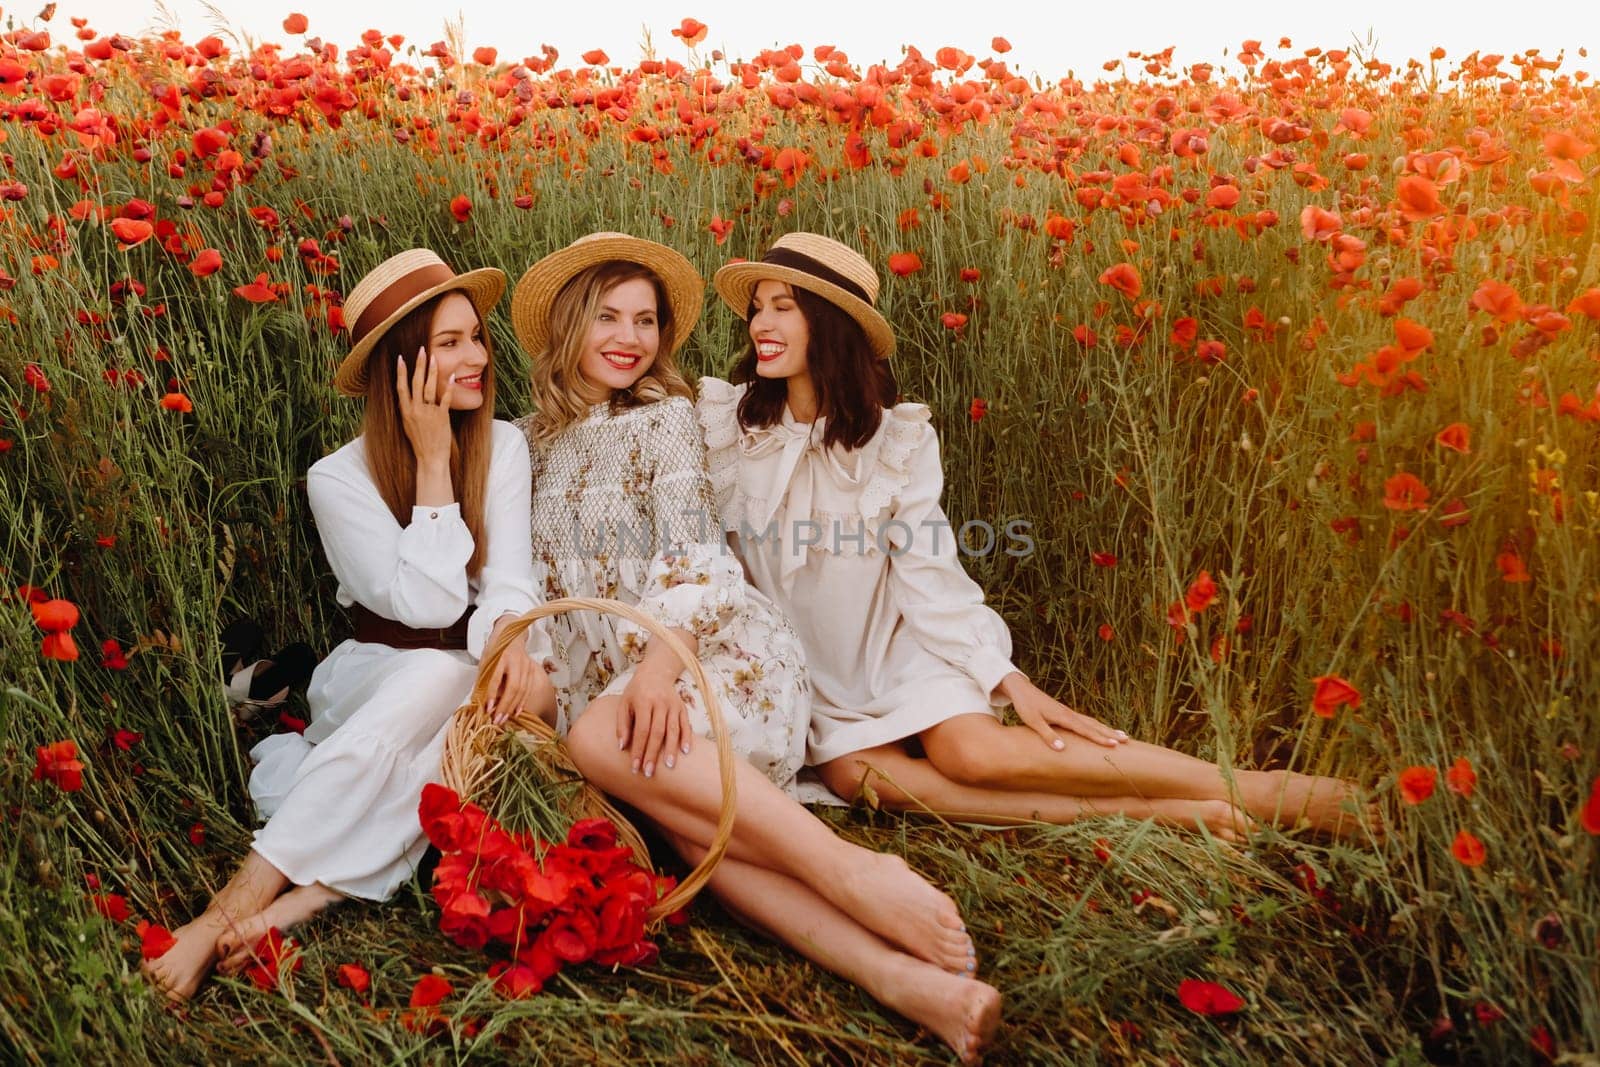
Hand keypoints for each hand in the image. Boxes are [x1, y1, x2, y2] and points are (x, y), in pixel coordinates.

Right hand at [395, 347, 455, 466]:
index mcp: (405, 411)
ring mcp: (428, 413)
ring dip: (432, 371)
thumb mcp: (408, 425)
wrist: (430, 458)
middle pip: (415, 383)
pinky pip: (445, 399)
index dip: (400, 372)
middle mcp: (415, 410)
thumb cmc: (420, 442)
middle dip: (418, 365)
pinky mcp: (441, 417)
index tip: (400, 358)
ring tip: (434, 358)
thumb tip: (406, 397)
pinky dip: (449, 388)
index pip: (401, 387)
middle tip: (421, 350)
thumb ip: (408, 410)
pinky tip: (452, 376)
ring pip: (429, 388)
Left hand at [485, 621, 555, 725]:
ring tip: (504, 719)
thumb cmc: (495, 649)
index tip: (488, 709)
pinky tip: (516, 712)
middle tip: (497, 720)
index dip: (492, 694)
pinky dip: (521, 702)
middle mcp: (516, 661)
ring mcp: (526, 665)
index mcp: (501, 656)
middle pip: (513, 687)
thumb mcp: (486, 661)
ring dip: (512, 707)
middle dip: (505, 706)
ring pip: (522, 690)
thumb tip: (482, 701)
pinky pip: (528, 689)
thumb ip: (485, 679)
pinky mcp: (531, 670)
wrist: (511, 635)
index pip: (497, 678)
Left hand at [616, 662, 691, 777]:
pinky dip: (686, 738)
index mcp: (643, 701)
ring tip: (668, 766)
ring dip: (671, 749)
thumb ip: (622, 724)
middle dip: (653, 754)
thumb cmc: (636, 692)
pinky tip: (685, 752)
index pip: (641, 730)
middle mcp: (659, 703)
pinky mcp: (682, 707)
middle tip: (649, 773)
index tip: (635, 767)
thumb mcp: (624, 703)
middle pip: (657, 732)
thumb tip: (622, 747)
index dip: (639, 749)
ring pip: (673, 730)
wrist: (655, 673)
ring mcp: (673, 705)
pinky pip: (686, 725)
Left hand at [1000, 672, 1127, 751]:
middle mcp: (1069, 714)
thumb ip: (1048, 735)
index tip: (1114, 744)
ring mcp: (1068, 712)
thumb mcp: (1033, 722)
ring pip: (1091, 722)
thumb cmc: (1026, 706)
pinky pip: (1085, 720)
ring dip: (1106, 729)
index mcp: (1064, 717)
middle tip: (1127, 740)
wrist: (1021, 689)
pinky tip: (1100, 729)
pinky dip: (1096, 726)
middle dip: (1110, 733)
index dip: (1100, 738)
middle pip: (1094, 725)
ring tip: (1121, 735)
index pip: (1086, 730)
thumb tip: (1062, 749)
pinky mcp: (1065, 712)